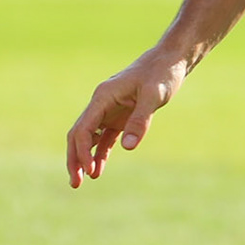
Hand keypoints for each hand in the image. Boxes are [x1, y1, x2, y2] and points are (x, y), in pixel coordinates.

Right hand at [66, 48, 190, 186]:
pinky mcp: (120, 117)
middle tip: (76, 183)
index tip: (89, 170)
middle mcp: (101, 104)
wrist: (170, 61)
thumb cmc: (162, 73)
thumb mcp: (154, 95)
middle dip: (75, 159)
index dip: (82, 151)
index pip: (83, 128)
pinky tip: (98, 170)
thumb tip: (128, 147)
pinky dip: (99, 153)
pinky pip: (104, 138)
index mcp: (103, 97)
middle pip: (78, 135)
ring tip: (82, 181)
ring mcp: (109, 111)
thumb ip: (140, 120)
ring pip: (88, 138)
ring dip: (84, 158)